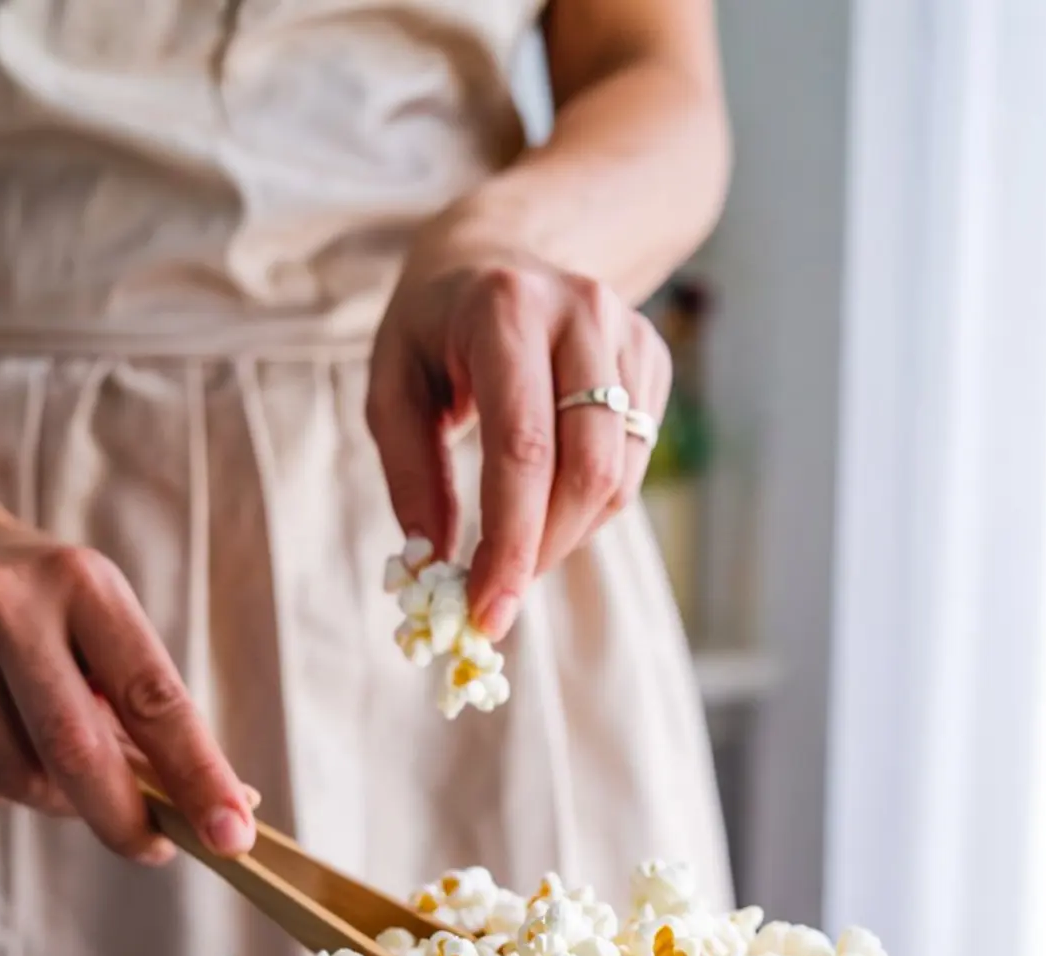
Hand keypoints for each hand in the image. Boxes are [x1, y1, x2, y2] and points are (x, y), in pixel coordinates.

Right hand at [0, 490, 254, 861]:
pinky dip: (10, 788)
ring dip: (60, 802)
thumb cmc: (52, 602)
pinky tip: (17, 749)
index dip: (198, 776)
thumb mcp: (108, 624)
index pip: (152, 698)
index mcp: (83, 586)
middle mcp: (9, 607)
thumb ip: (154, 711)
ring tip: (72, 770)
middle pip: (75, 749)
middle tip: (155, 848)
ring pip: (18, 777)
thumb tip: (225, 807)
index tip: (232, 837)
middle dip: (123, 818)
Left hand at [367, 237, 671, 639]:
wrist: (501, 252)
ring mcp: (628, 331)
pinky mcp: (653, 357)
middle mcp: (581, 311)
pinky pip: (635, 463)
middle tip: (498, 596)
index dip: (509, 544)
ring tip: (517, 544)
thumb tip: (434, 570)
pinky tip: (548, 497)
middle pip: (586, 471)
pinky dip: (590, 506)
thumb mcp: (392, 390)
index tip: (487, 613)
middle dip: (542, 552)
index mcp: (504, 309)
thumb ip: (413, 478)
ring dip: (566, 536)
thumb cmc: (433, 331)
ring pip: (618, 477)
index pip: (522, 450)